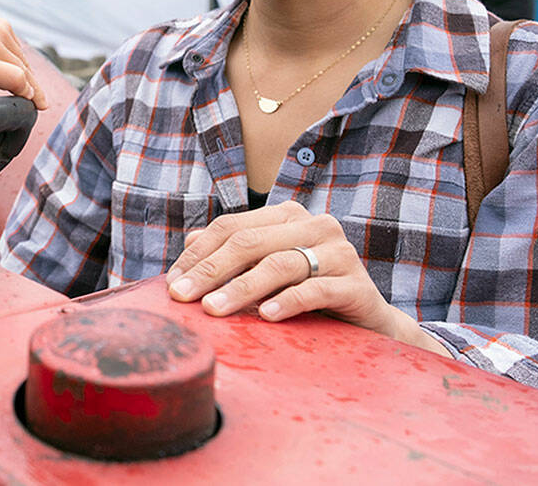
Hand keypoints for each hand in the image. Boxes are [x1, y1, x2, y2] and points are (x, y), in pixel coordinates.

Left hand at [0, 2, 46, 108]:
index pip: (17, 80)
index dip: (29, 95)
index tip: (34, 107)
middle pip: (25, 71)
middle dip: (33, 90)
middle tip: (41, 104)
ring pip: (23, 59)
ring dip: (26, 74)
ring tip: (23, 89)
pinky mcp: (0, 22)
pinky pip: (16, 47)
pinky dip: (16, 59)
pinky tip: (9, 68)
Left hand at [164, 201, 449, 355]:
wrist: (366, 322)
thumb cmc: (306, 292)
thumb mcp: (266, 270)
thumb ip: (234, 253)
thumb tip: (190, 238)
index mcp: (286, 216)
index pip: (230, 227)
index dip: (197, 255)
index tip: (172, 283)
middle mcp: (314, 225)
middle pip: (249, 243)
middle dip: (210, 271)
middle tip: (182, 297)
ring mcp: (339, 252)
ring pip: (279, 265)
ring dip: (240, 288)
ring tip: (213, 310)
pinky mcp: (357, 284)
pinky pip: (315, 290)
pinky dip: (286, 302)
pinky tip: (264, 317)